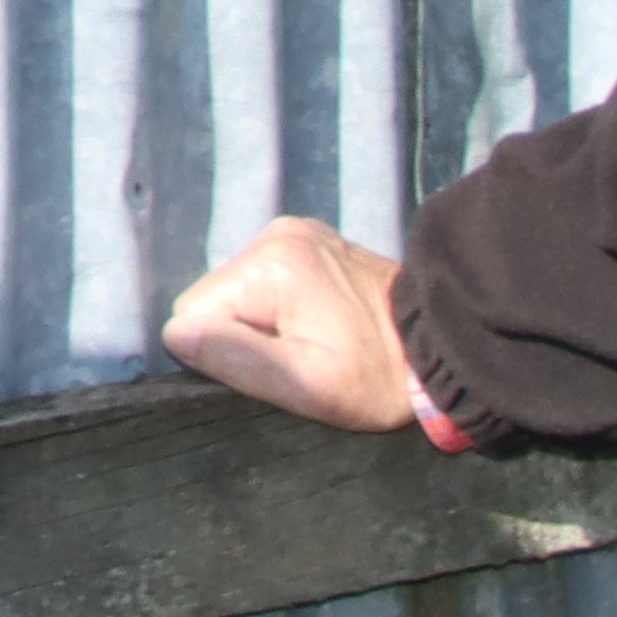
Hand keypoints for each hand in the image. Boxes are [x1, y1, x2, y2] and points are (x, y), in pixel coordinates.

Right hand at [160, 217, 425, 434]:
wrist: (441, 346)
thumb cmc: (376, 376)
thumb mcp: (307, 384)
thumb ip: (236, 358)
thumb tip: (175, 335)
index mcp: (271, 263)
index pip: (195, 313)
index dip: (225, 351)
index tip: (277, 366)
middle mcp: (276, 234)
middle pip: (216, 298)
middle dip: (243, 334)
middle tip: (300, 356)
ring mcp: (295, 231)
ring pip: (237, 290)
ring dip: (262, 321)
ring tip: (315, 340)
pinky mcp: (310, 239)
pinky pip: (264, 278)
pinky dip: (280, 304)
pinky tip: (319, 320)